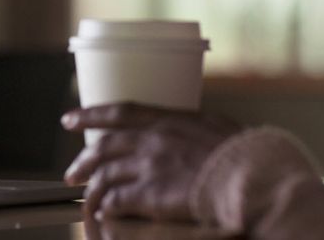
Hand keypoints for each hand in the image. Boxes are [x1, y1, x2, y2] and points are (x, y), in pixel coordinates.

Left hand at [63, 102, 240, 221]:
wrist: (253, 178)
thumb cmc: (248, 155)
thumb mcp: (219, 127)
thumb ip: (196, 127)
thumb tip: (194, 128)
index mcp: (169, 119)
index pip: (119, 112)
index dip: (90, 115)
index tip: (70, 119)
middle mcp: (153, 139)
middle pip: (104, 147)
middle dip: (83, 160)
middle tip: (71, 172)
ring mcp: (150, 166)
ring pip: (105, 175)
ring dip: (91, 187)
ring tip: (84, 197)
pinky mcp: (151, 194)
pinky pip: (117, 200)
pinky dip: (107, 205)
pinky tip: (104, 212)